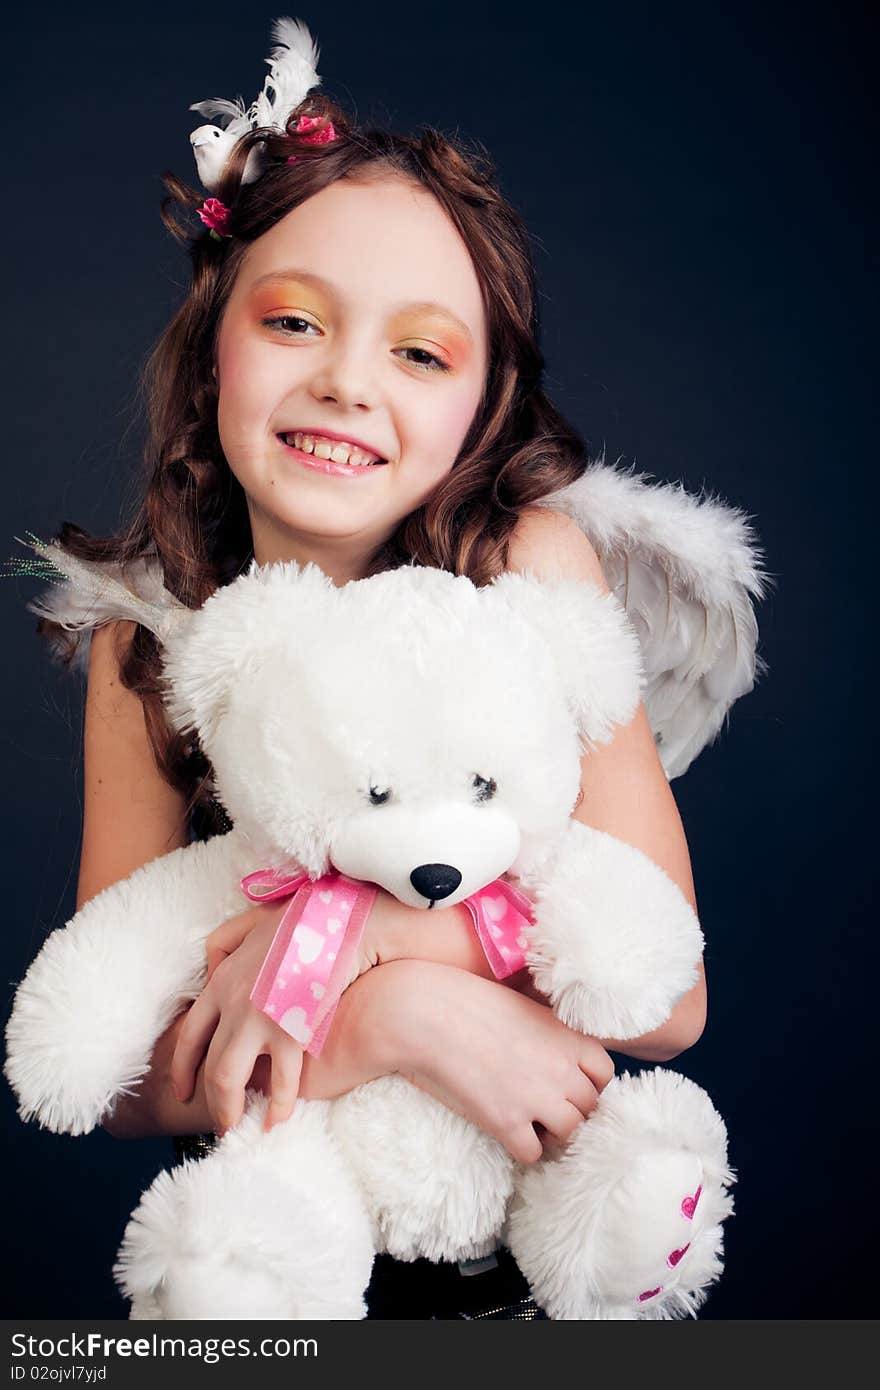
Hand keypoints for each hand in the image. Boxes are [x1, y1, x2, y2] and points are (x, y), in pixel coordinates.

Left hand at [170, 903, 304, 1135]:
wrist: (343, 924)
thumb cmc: (304, 922)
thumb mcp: (252, 923)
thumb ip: (225, 945)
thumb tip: (212, 972)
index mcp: (222, 982)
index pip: (190, 1036)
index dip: (184, 1069)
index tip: (184, 1091)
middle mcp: (232, 1004)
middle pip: (210, 1065)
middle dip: (211, 1100)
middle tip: (219, 1123)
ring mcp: (258, 1020)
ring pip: (229, 1079)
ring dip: (230, 1110)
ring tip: (237, 1129)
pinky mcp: (290, 1032)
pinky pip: (279, 1081)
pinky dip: (276, 1105)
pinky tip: (277, 1120)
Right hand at [387, 960, 614, 1164]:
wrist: (427, 1013)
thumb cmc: (468, 1001)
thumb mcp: (523, 1005)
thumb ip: (548, 1031)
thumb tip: (553, 1049)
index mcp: (567, 1037)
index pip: (604, 1074)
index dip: (588, 1081)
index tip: (569, 1083)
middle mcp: (560, 1070)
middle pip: (589, 1107)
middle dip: (571, 1108)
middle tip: (546, 1105)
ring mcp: (535, 1098)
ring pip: (569, 1133)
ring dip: (552, 1131)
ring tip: (530, 1121)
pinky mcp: (506, 1122)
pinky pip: (533, 1153)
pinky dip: (524, 1148)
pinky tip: (508, 1132)